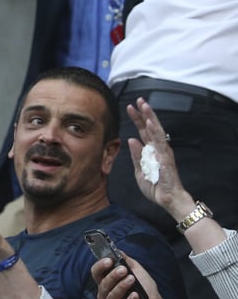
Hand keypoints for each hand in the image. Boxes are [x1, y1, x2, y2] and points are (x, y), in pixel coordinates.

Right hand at [91, 254, 163, 298]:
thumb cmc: (144, 289)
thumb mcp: (137, 271)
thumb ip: (127, 261)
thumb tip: (118, 251)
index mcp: (106, 283)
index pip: (96, 273)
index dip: (100, 266)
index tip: (109, 260)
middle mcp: (104, 295)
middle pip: (103, 284)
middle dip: (113, 276)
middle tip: (124, 270)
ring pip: (111, 296)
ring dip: (121, 287)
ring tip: (132, 280)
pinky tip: (135, 295)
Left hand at [126, 98, 193, 216]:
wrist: (167, 199)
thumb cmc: (155, 186)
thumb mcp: (139, 170)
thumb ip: (136, 156)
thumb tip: (131, 139)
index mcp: (151, 151)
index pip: (143, 131)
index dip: (137, 119)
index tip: (130, 107)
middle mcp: (158, 148)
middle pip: (150, 127)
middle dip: (144, 113)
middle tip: (138, 100)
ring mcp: (163, 152)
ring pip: (156, 131)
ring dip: (150, 117)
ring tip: (144, 106)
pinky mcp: (166, 158)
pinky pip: (160, 143)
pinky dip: (154, 132)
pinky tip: (149, 123)